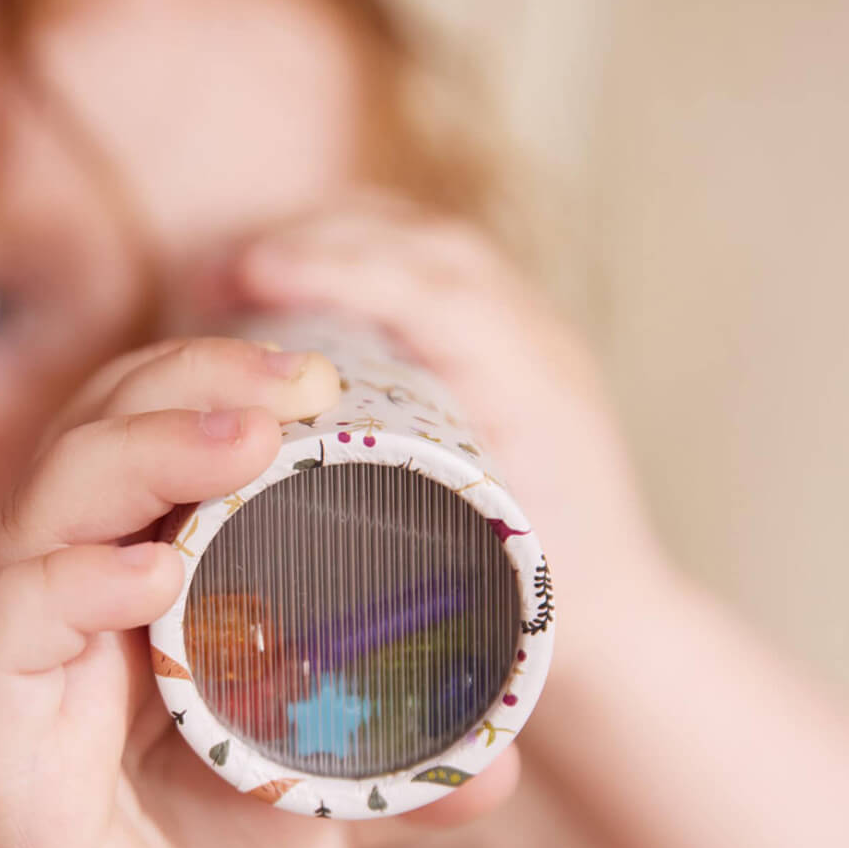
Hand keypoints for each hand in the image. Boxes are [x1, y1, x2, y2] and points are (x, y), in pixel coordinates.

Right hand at [0, 335, 517, 847]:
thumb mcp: (307, 798)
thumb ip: (384, 760)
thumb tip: (502, 761)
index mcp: (126, 581)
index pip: (148, 432)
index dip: (220, 382)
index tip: (326, 373)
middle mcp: (55, 590)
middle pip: (94, 434)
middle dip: (191, 381)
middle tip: (299, 375)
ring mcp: (9, 651)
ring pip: (43, 504)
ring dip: (144, 453)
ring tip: (247, 437)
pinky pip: (6, 624)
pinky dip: (72, 581)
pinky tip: (152, 573)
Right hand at [208, 195, 673, 679]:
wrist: (621, 609)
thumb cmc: (547, 600)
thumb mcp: (474, 568)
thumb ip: (403, 515)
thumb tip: (281, 475)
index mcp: (537, 393)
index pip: (439, 299)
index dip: (346, 273)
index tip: (255, 274)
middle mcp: (540, 344)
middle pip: (428, 250)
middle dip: (323, 243)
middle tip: (227, 271)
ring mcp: (530, 333)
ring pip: (431, 245)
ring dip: (340, 238)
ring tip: (251, 267)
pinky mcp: (510, 337)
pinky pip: (434, 267)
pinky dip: (365, 253)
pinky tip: (307, 271)